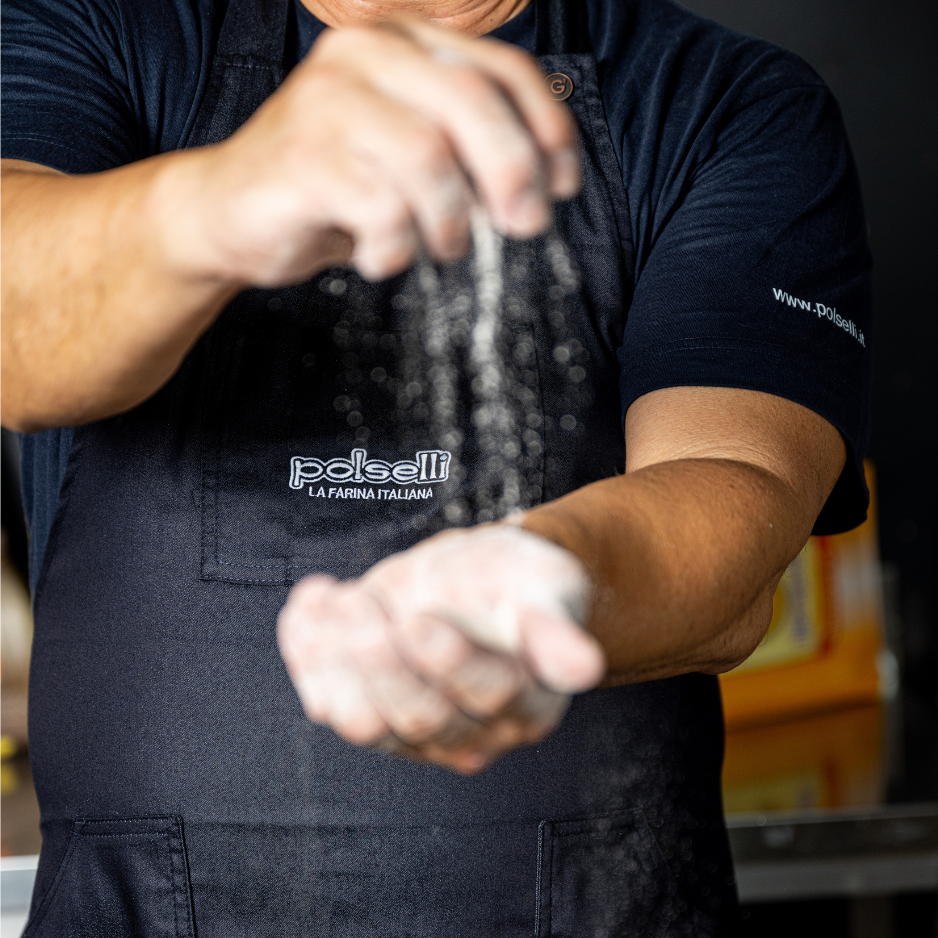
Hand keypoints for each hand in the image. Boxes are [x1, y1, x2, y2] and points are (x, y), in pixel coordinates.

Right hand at [170, 16, 580, 285]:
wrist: (229, 212)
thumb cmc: (333, 186)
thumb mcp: (406, 154)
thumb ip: (464, 149)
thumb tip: (542, 188)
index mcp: (399, 45)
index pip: (500, 68)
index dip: (547, 128)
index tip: (564, 184)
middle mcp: (362, 57)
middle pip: (471, 103)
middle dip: (513, 173)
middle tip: (525, 226)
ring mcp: (326, 102)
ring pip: (428, 159)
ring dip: (449, 223)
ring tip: (438, 248)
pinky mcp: (301, 157)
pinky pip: (381, 209)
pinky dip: (396, 250)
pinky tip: (381, 257)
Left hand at [277, 526, 604, 772]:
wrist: (473, 578)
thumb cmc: (516, 581)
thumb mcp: (548, 585)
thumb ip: (556, 626)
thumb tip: (583, 667)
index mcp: (526, 701)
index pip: (487, 696)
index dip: (449, 662)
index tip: (419, 619)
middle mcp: (471, 730)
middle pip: (420, 716)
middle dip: (381, 659)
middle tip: (359, 604)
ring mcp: (413, 730)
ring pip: (366, 723)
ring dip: (335, 660)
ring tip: (332, 598)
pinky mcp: (368, 714)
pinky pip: (326, 701)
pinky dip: (306, 653)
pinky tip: (310, 603)